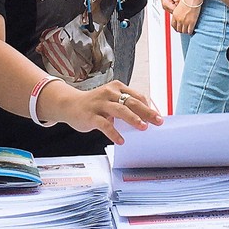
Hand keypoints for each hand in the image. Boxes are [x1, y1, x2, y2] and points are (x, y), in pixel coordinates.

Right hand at [46, 80, 162, 145]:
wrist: (70, 105)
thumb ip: (125, 106)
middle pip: (131, 102)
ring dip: (133, 118)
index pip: (137, 96)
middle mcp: (109, 93)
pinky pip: (104, 124)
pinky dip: (114, 133)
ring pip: (119, 110)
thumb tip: (146, 119)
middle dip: (146, 112)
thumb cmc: (95, 104)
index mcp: (116, 87)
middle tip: (158, 121)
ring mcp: (99, 104)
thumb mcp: (111, 100)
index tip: (158, 117)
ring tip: (143, 127)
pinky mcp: (91, 115)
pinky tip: (121, 140)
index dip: (148, 107)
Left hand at [170, 0, 202, 34]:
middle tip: (184, 30)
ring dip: (186, 31)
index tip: (178, 28)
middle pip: (178, 29)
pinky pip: (190, 31)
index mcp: (175, 14)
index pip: (173, 25)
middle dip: (181, 30)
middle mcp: (179, 19)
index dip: (176, 27)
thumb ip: (179, 10)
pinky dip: (190, 32)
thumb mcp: (179, 5)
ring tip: (188, 31)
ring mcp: (185, 22)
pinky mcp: (191, 22)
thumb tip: (181, 12)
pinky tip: (192, 31)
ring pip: (184, 31)